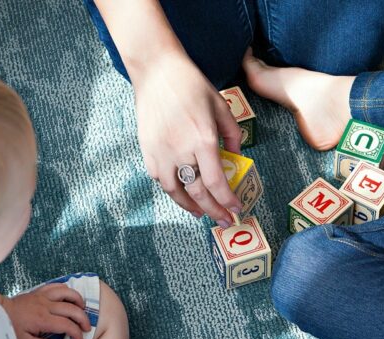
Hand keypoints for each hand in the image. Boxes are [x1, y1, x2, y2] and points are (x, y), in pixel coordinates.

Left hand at [0, 284, 90, 338]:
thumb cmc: (10, 329)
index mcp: (42, 320)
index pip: (67, 325)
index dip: (77, 333)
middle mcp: (46, 306)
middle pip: (72, 309)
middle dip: (83, 319)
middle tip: (87, 328)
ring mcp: (43, 296)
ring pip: (67, 293)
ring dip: (78, 300)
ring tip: (83, 309)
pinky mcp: (39, 291)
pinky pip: (57, 286)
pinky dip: (67, 290)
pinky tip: (70, 297)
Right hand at [132, 52, 242, 226]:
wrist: (157, 71)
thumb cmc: (192, 86)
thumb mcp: (221, 107)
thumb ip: (232, 135)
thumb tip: (236, 158)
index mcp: (203, 139)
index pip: (217, 182)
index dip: (227, 201)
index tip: (236, 210)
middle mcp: (181, 151)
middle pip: (198, 193)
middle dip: (214, 211)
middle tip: (224, 221)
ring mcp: (161, 152)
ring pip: (176, 192)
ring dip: (191, 207)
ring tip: (202, 212)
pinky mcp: (147, 151)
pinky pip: (160, 179)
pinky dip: (173, 190)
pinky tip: (182, 193)